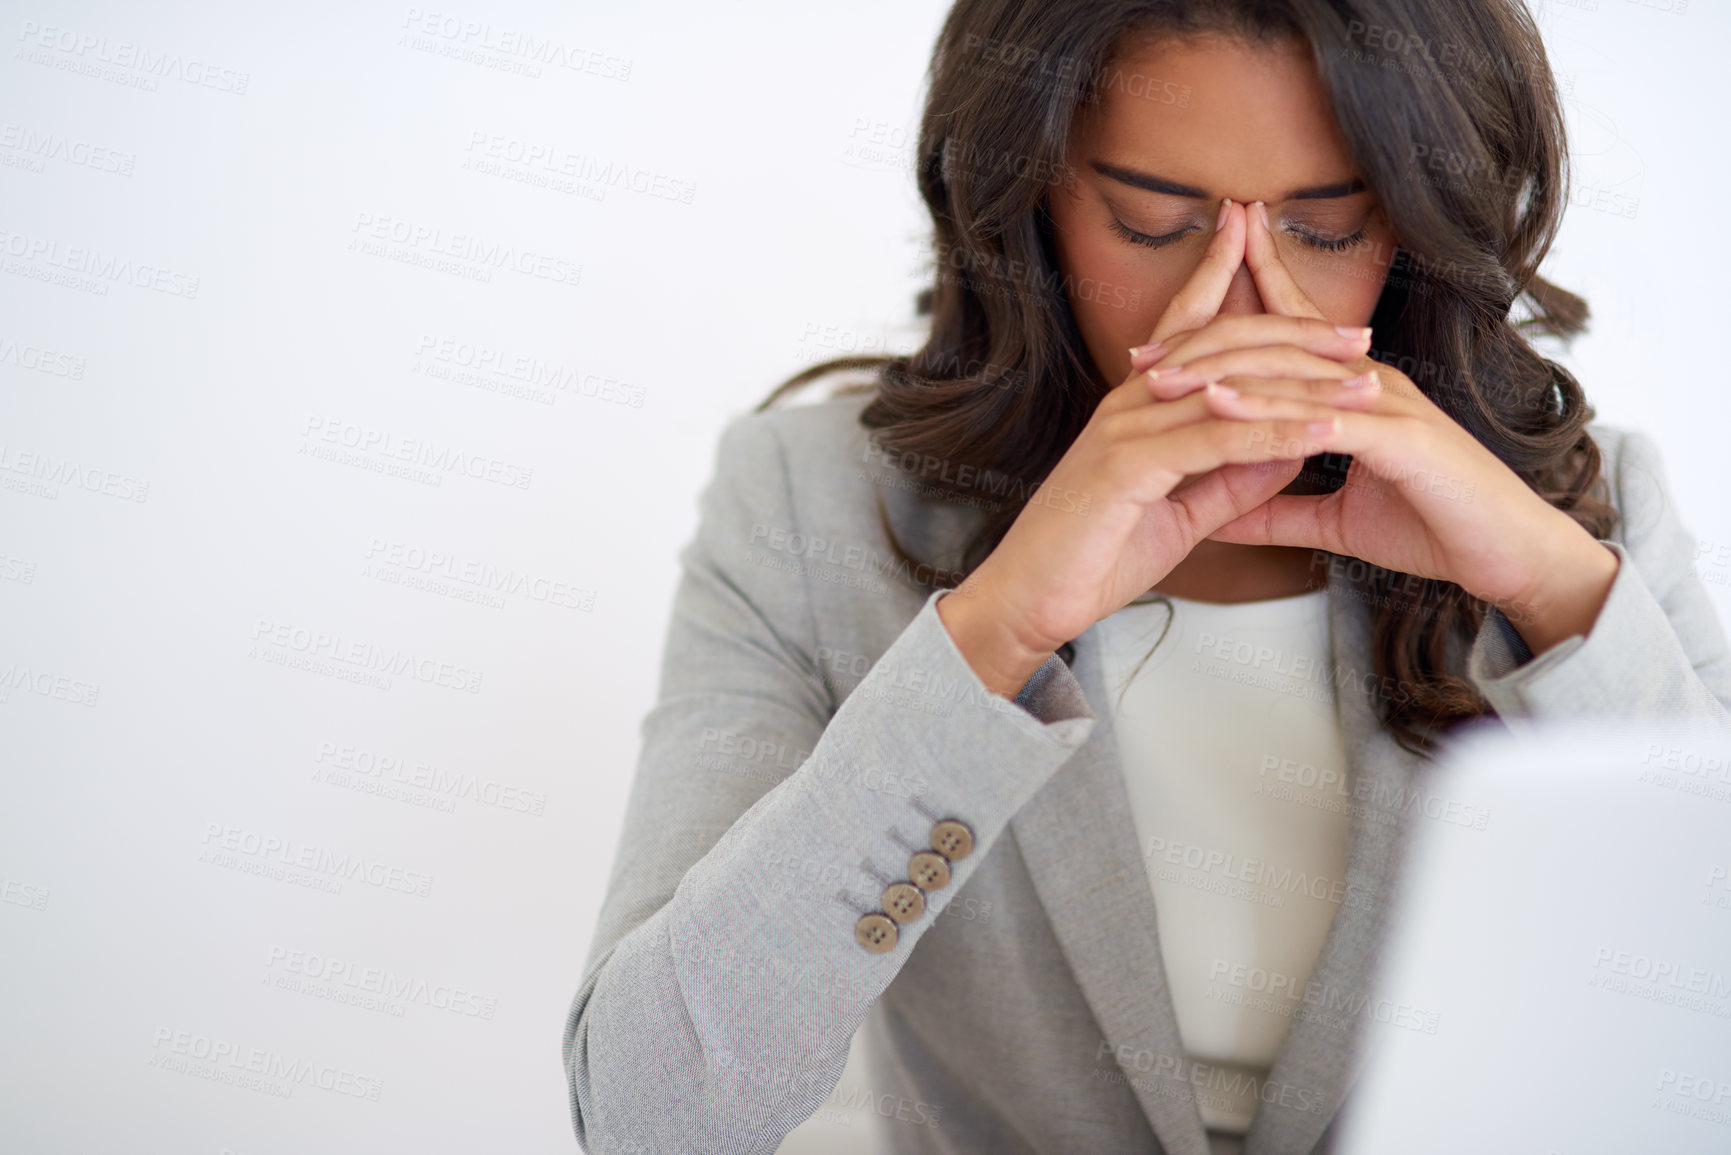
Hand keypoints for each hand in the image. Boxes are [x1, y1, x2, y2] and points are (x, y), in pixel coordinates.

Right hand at [939, 201, 1379, 695]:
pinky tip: (1324, 432)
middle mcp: (1127, 404)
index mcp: (1134, 408)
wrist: (1027, 600)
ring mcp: (1124, 430)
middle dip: (1293, 333)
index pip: (1189, 331)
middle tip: (1360, 331)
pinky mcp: (1127, 466)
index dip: (1230, 287)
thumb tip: (1286, 452)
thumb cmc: (1089, 559)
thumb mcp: (1176, 515)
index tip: (1281, 262)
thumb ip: (1227, 479)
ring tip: (1365, 380)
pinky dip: (1274, 435)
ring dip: (1304, 384)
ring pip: (1229, 389)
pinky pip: (1216, 440)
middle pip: (1221, 346)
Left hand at [1192, 200, 1617, 654]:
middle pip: (1274, 341)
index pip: (1283, 343)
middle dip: (1206, 336)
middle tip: (1140, 347)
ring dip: (1219, 369)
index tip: (1158, 345)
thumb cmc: (1435, 528)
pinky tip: (1218, 408)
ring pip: (1287, 372)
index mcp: (1352, 393)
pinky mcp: (1398, 437)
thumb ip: (1276, 510)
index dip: (1223, 333)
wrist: (1507, 556)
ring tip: (1158, 376)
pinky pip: (1318, 415)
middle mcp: (1368, 383)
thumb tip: (1217, 516)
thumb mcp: (1335, 522)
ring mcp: (1385, 404)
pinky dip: (1265, 408)